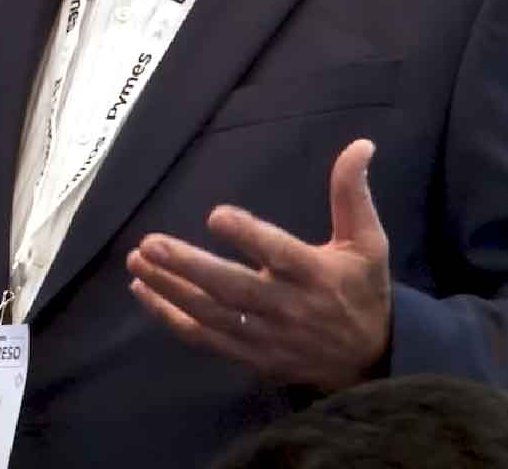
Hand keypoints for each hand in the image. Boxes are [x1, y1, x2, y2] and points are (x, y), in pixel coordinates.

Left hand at [126, 138, 390, 390]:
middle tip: (150, 244)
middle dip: (189, 267)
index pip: (278, 254)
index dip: (248, 236)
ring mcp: (264, 336)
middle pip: (232, 288)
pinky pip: (203, 338)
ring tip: (137, 262)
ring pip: (210, 314)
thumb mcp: (368, 241)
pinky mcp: (248, 356)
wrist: (370, 362)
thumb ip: (353, 194)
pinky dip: (171, 317)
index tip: (216, 215)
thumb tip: (360, 145)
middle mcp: (286, 307)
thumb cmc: (362, 291)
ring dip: (170, 290)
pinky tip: (144, 292)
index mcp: (314, 274)